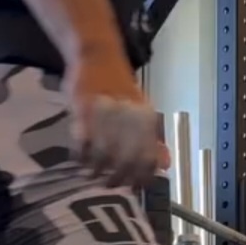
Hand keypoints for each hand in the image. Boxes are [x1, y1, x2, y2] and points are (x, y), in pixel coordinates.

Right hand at [64, 50, 168, 188]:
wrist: (98, 56)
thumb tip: (165, 166)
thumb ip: (152, 140)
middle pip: (126, 159)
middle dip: (117, 178)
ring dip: (97, 169)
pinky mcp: (83, 108)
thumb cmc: (120, 89)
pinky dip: (81, 154)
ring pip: (103, 153)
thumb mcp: (142, 113)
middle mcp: (129, 117)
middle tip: (109, 186)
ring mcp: (105, 112)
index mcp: (146, 119)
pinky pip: (82, 140)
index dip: (142, 177)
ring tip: (92, 175)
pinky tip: (80, 158)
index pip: (148, 157)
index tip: (134, 188)